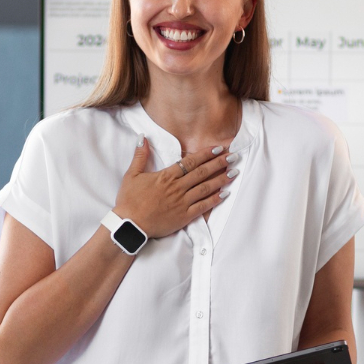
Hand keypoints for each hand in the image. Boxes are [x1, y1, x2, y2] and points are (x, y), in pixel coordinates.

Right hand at [114, 137, 237, 238]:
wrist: (129, 225)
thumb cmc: (129, 201)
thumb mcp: (131, 175)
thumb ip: (140, 156)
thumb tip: (142, 138)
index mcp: (166, 176)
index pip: (190, 162)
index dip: (206, 154)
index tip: (218, 148)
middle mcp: (177, 188)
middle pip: (202, 172)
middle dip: (219, 163)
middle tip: (233, 156)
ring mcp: (182, 202)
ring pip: (206, 188)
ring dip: (221, 179)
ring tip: (234, 171)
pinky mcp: (184, 216)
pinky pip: (203, 207)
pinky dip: (215, 200)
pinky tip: (225, 193)